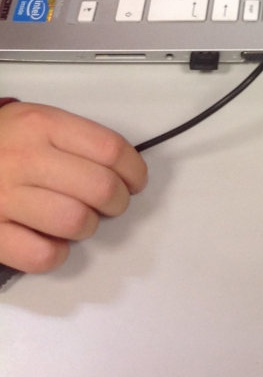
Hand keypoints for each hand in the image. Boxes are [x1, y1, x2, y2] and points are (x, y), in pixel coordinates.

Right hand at [0, 102, 146, 272]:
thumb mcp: (35, 121)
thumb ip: (76, 139)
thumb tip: (122, 167)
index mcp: (43, 124)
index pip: (110, 149)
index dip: (134, 170)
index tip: (136, 181)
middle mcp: (25, 158)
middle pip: (100, 187)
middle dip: (117, 202)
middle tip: (111, 204)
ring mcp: (4, 197)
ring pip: (75, 222)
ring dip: (87, 228)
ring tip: (79, 221)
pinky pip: (40, 255)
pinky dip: (56, 254)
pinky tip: (52, 242)